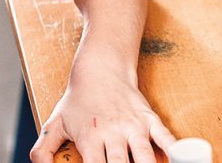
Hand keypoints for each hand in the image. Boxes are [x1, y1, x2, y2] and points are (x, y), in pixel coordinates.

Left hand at [30, 63, 174, 162]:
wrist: (101, 69)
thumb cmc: (78, 99)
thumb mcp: (55, 124)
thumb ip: (42, 151)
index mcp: (90, 139)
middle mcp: (113, 134)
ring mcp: (133, 126)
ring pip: (143, 156)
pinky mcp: (149, 118)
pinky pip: (164, 136)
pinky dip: (173, 149)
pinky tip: (178, 158)